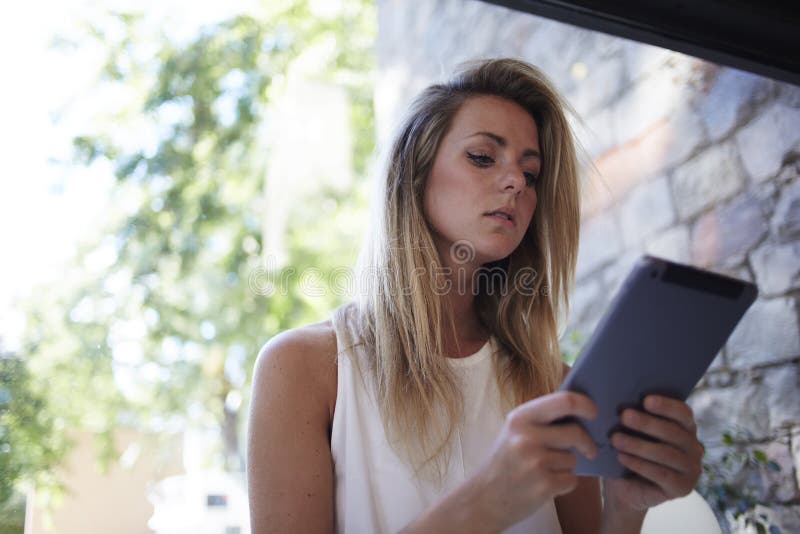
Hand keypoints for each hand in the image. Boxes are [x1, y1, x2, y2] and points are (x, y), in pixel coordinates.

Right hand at [473, 391, 598, 530]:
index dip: (585, 405)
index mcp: (520, 418)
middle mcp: (526, 437)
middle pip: (575, 433)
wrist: (485, 497)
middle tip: (589, 449)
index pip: (564, 401)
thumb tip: (581, 411)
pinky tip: (545, 484)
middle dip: (587, 443)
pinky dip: (564, 483)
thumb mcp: (515, 431)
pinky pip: (572, 479)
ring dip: (566, 466)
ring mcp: (535, 462)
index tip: (594, 413)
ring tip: (545, 470)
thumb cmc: (506, 461)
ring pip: (573, 458)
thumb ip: (542, 419)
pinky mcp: (544, 485)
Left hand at [604, 394, 703, 511]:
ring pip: (666, 454)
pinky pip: (661, 474)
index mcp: (686, 428)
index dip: (666, 405)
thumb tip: (620, 399)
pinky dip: (639, 464)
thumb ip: (635, 416)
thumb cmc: (631, 451)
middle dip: (647, 423)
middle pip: (673, 432)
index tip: (646, 400)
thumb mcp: (633, 432)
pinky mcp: (683, 488)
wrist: (626, 487)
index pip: (683, 413)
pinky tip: (621, 457)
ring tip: (615, 439)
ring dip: (638, 445)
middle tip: (624, 416)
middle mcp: (694, 447)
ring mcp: (691, 470)